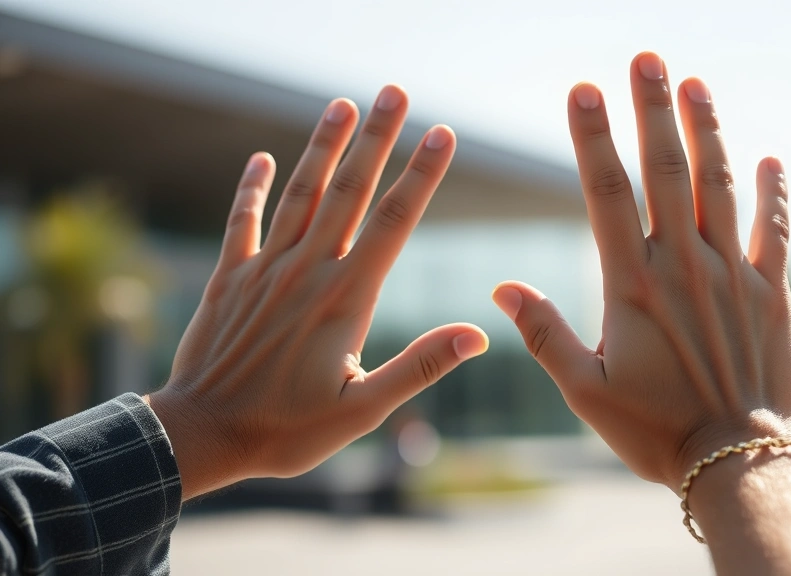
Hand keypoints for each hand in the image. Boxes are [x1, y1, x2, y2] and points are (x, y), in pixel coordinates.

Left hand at [147, 86, 487, 499]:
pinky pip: (243, 220)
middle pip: (349, 191)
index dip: (421, 175)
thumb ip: (420, 366)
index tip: (442, 134)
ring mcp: (265, 269)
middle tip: (395, 92)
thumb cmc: (288, 430)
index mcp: (346, 298)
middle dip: (376, 138)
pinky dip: (252, 186)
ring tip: (342, 104)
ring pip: (300, 193)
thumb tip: (477, 334)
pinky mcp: (231, 278)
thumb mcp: (365, 410)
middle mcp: (308, 271)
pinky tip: (261, 156)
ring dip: (323, 146)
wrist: (202, 435)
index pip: (393, 222)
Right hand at [492, 52, 790, 491]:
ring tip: (695, 84)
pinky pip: (774, 231)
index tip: (581, 90)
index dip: (592, 139)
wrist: (737, 461)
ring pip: (719, 187)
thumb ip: (543, 334)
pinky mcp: (771, 294)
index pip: (606, 194)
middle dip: (652, 110)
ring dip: (707, 130)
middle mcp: (683, 267)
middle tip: (645, 59)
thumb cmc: (654, 430)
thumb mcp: (584, 391)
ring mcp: (732, 276)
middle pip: (665, 171)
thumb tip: (504, 286)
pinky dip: (773, 193)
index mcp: (632, 286)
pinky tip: (770, 158)